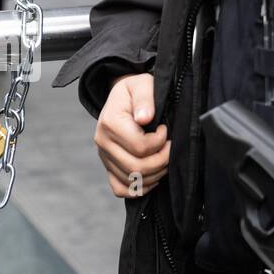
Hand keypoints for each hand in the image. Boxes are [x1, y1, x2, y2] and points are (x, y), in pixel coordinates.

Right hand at [94, 72, 168, 197]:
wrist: (123, 98)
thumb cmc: (136, 91)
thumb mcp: (142, 84)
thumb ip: (144, 98)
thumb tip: (144, 118)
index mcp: (110, 122)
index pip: (140, 147)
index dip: (160, 142)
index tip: (165, 130)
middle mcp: (103, 142)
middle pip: (136, 168)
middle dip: (162, 161)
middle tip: (170, 147)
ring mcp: (104, 157)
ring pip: (132, 181)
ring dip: (155, 174)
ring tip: (164, 157)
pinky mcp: (107, 167)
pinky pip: (120, 189)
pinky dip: (139, 188)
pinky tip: (152, 175)